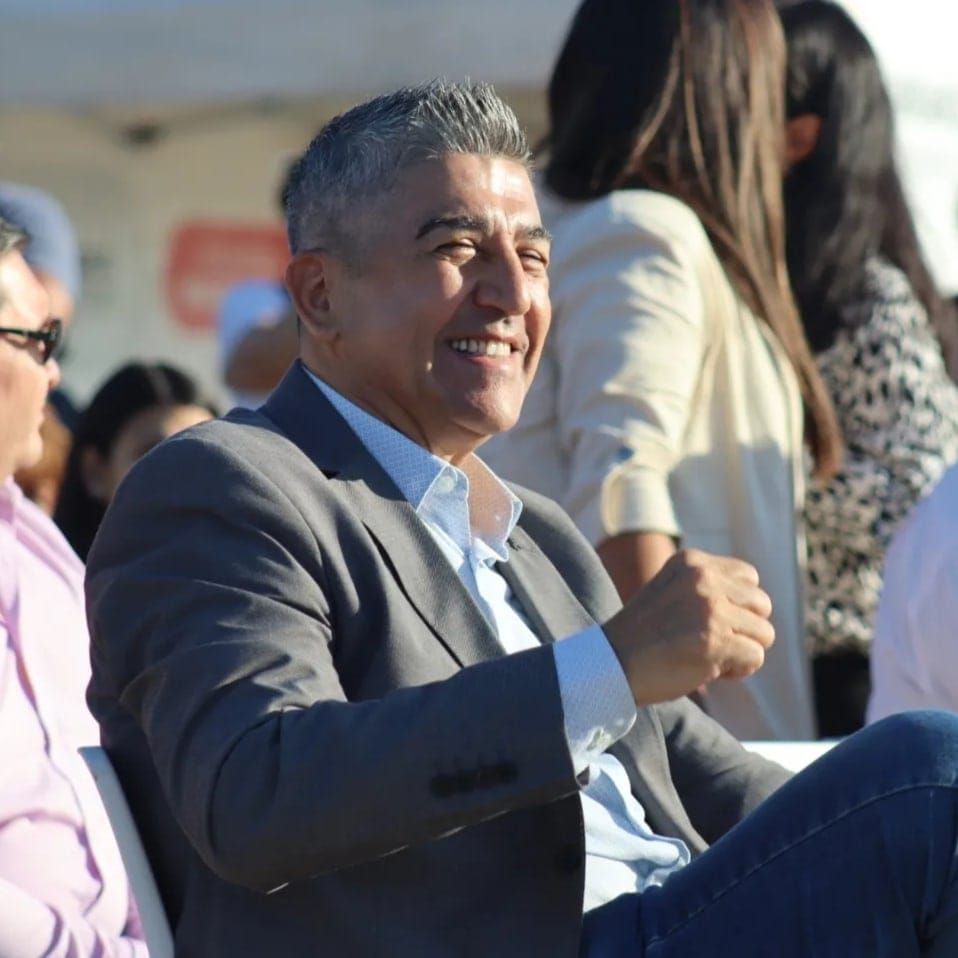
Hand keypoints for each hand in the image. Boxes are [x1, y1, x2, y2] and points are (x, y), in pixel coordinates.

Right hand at [601, 549, 773, 706]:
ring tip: (710, 657)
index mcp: (691, 562)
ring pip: (764, 633)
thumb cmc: (641, 636)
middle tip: (712, 643)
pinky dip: (739, 670)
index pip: (749, 578)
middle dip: (744, 628)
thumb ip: (705, 588)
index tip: (709, 623)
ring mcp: (710, 609)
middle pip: (762, 604)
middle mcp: (703, 578)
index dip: (737, 606)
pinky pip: (755, 657)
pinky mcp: (715, 640)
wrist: (610, 665)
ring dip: (742, 650)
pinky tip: (710, 672)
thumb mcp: (669, 591)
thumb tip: (755, 604)